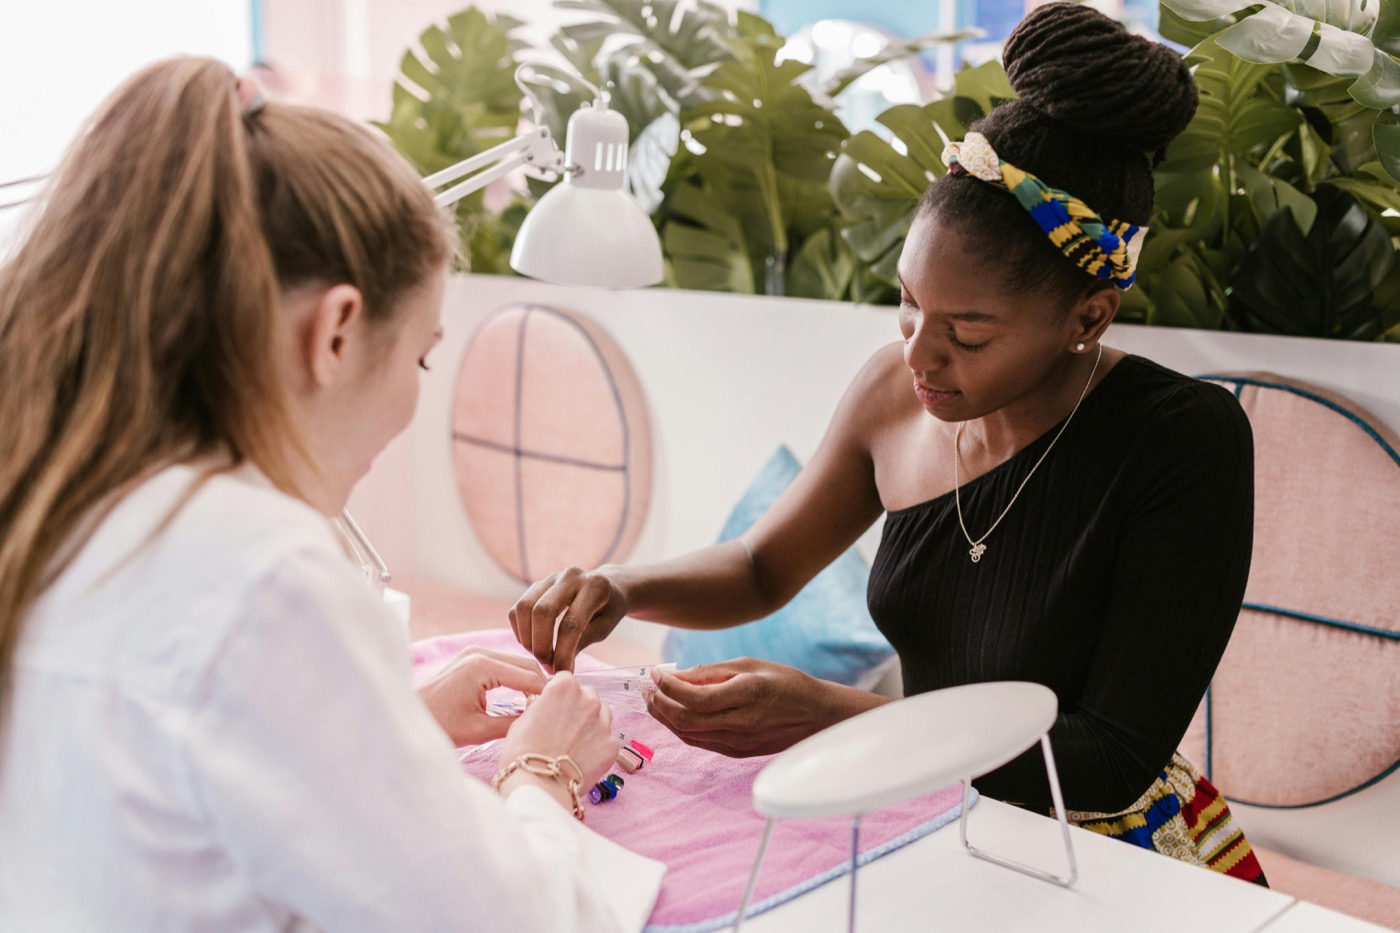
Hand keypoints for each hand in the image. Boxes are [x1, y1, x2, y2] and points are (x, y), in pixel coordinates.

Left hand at [417, 647, 545, 746]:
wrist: (408, 717)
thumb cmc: (439, 725)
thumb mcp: (480, 730)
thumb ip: (514, 722)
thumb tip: (540, 719)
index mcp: (482, 666)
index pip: (528, 676)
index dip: (546, 695)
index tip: (560, 712)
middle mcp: (479, 652)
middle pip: (526, 665)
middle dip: (541, 686)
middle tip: (553, 710)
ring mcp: (474, 652)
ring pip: (517, 663)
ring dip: (530, 682)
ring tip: (539, 707)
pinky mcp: (471, 657)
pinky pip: (504, 665)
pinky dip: (516, 679)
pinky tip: (523, 698)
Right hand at [498, 673, 618, 808]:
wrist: (539, 785)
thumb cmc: (522, 752)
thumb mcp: (521, 720)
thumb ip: (538, 706)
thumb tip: (541, 703)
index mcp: (564, 687)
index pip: (565, 680)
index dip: (558, 695)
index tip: (553, 708)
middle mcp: (587, 699)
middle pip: (587, 695)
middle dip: (578, 707)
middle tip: (564, 728)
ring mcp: (603, 722)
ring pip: (602, 714)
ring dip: (592, 723)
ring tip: (575, 743)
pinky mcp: (612, 745)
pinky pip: (607, 739)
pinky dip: (598, 746)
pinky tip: (583, 759)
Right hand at [509, 565, 628, 673]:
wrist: (609, 585)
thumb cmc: (609, 609)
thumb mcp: (605, 627)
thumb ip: (582, 642)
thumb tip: (560, 666)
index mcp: (594, 587)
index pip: (571, 624)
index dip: (563, 653)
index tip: (563, 672)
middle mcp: (570, 576)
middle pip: (542, 612)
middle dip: (541, 646)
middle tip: (549, 666)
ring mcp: (551, 577)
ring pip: (525, 607)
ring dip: (527, 638)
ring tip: (541, 655)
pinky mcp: (538, 584)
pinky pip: (519, 607)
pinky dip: (521, 629)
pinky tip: (533, 643)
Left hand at [646, 658, 847, 756]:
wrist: (816, 715)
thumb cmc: (786, 682)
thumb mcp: (750, 664)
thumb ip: (712, 672)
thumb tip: (677, 676)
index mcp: (747, 694)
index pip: (695, 698)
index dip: (668, 687)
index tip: (655, 673)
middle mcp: (742, 722)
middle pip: (686, 720)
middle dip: (659, 704)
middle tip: (647, 688)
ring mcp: (739, 742)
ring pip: (689, 735)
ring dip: (665, 718)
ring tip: (653, 700)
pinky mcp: (738, 752)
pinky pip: (701, 742)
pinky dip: (681, 729)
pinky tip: (672, 714)